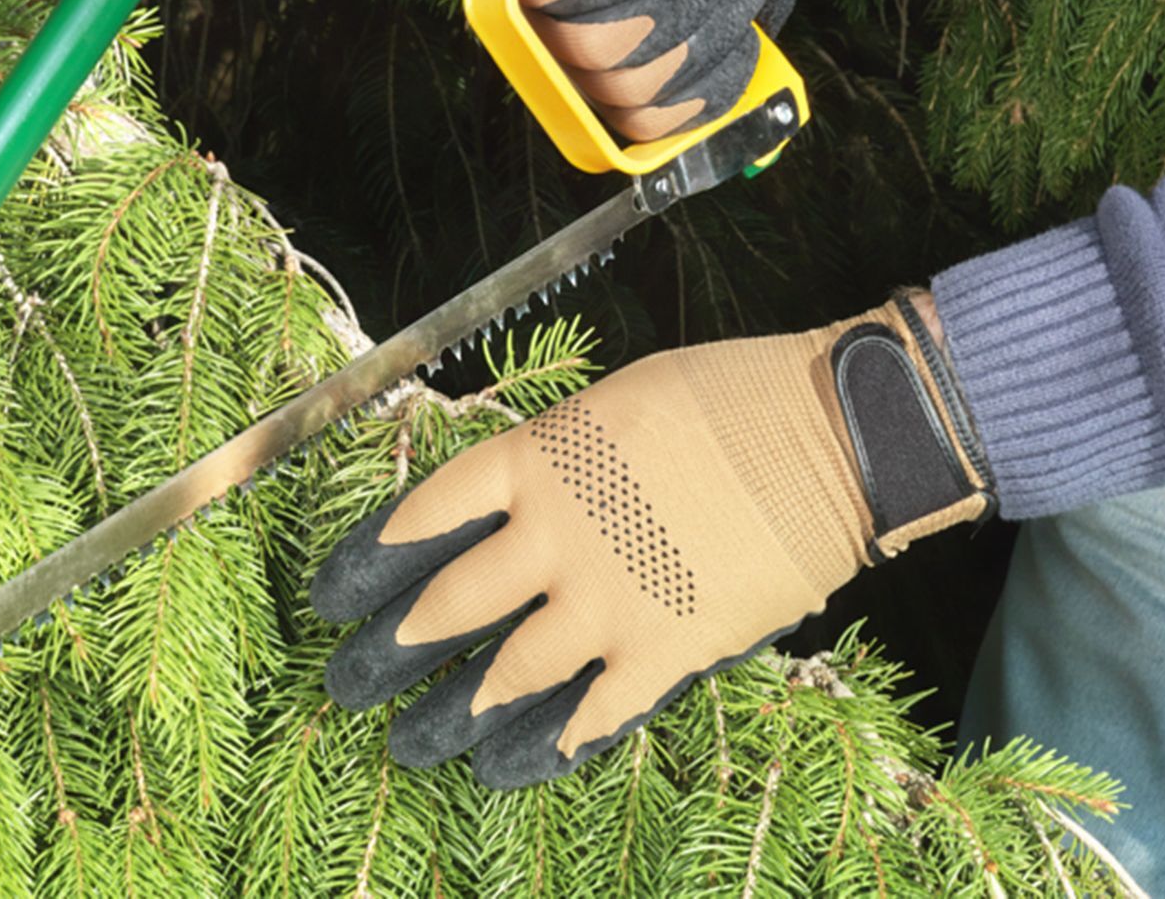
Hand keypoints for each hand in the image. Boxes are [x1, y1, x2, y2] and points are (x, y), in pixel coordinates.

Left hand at [311, 293, 991, 789]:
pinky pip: (591, 717)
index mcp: (538, 461)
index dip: (366, 559)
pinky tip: (510, 768)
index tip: (334, 594)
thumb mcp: (615, 401)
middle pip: (445, 606)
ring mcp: (609, 603)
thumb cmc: (725, 396)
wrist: (830, 433)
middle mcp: (555, 537)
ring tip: (414, 743)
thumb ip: (552, 458)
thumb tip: (507, 505)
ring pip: (507, 676)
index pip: (423, 515)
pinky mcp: (668, 653)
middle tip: (351, 683)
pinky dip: (545, 746)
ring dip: (451, 715)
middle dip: (388, 652)